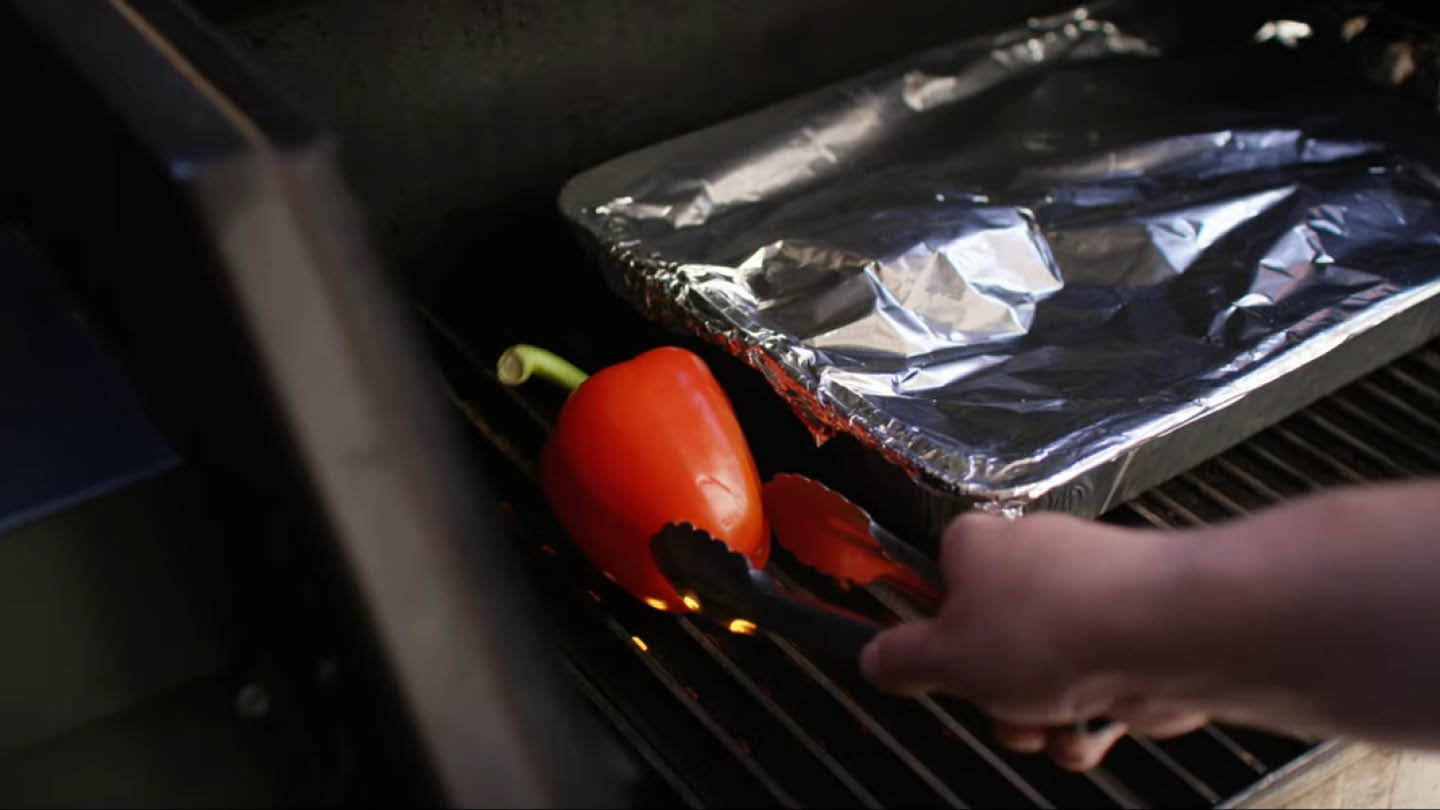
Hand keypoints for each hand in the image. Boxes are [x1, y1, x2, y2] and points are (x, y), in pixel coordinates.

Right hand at [860, 511, 1207, 770]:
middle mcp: (1031, 561)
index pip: (937, 592)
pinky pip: (1091, 689)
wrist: (1166, 635)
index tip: (937, 672)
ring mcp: (1087, 596)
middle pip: (990, 648)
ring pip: (1042, 680)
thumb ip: (899, 660)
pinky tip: (1095, 721)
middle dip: (996, 698)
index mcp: (974, 547)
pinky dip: (1089, 718)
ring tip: (1054, 718)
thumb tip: (873, 659)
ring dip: (1041, 720)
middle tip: (1001, 704)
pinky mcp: (1131, 634)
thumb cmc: (1054, 626)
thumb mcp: (944, 657)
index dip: (937, 644)